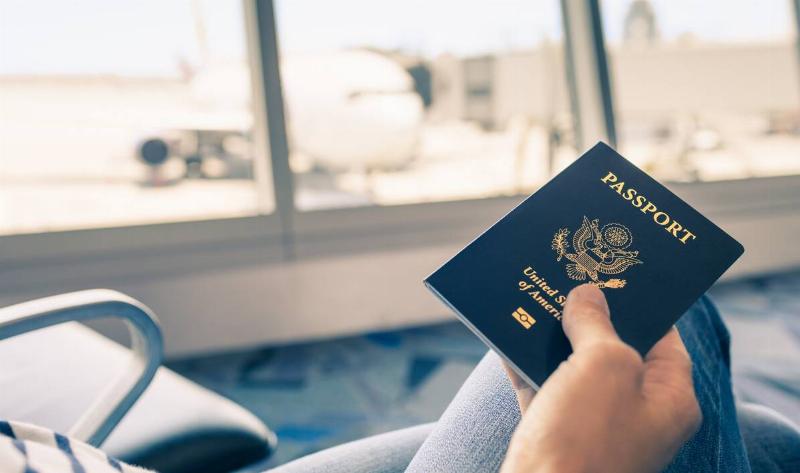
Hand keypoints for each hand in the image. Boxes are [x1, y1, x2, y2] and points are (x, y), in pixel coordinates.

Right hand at [501, 284, 700, 472]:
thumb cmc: (585, 439)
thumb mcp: (603, 365)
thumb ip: (597, 323)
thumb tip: (587, 296)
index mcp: (668, 399)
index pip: (665, 339)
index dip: (641, 304)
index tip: (616, 273)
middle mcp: (635, 414)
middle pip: (614, 350)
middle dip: (588, 316)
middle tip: (568, 279)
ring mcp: (593, 427)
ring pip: (573, 367)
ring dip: (553, 336)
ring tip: (536, 298)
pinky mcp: (554, 435)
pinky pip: (542, 387)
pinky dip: (526, 362)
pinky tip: (508, 334)